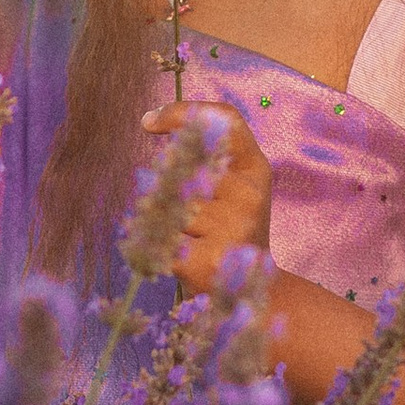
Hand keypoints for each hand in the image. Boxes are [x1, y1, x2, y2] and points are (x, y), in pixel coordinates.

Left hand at [138, 96, 276, 296]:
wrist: (255, 292)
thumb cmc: (232, 229)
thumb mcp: (233, 186)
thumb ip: (204, 154)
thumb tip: (150, 121)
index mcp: (256, 170)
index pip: (224, 122)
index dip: (183, 113)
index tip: (149, 122)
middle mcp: (249, 195)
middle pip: (179, 170)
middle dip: (167, 190)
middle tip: (183, 213)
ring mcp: (231, 229)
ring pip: (166, 207)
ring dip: (163, 222)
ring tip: (190, 240)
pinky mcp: (207, 261)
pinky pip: (159, 239)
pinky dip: (158, 247)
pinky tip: (179, 257)